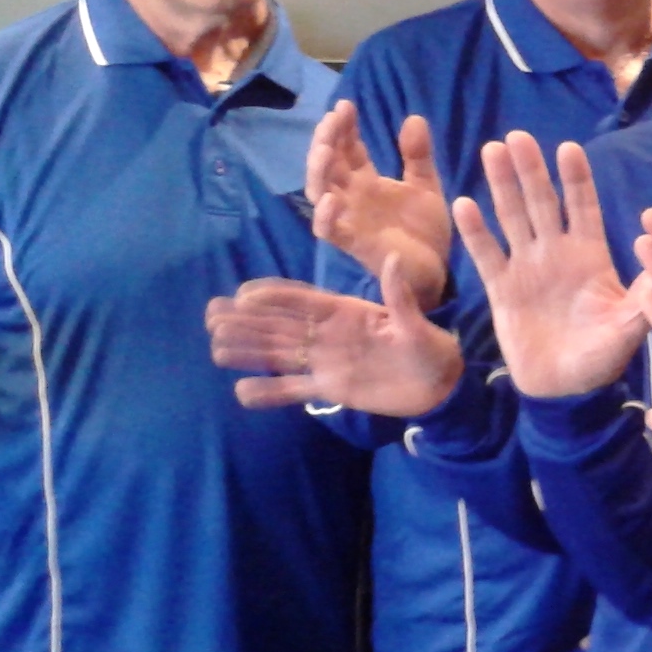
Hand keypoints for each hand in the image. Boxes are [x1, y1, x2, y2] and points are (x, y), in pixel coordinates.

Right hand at [206, 255, 463, 415]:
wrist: (439, 385)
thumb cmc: (431, 347)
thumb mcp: (416, 322)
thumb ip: (398, 296)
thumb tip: (393, 258)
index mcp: (345, 312)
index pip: (301, 300)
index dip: (272, 296)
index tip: (242, 295)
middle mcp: (328, 334)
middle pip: (280, 325)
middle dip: (247, 321)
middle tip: (212, 318)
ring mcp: (326, 361)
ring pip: (279, 354)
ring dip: (249, 351)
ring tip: (216, 349)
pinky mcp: (331, 388)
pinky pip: (294, 390)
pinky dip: (270, 392)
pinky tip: (241, 392)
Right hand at [307, 100, 453, 302]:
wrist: (438, 271)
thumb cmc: (424, 231)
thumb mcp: (425, 186)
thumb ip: (417, 156)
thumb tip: (414, 117)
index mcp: (366, 182)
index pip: (347, 149)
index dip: (343, 128)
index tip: (346, 106)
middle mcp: (352, 198)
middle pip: (327, 165)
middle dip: (325, 141)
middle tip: (333, 119)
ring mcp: (350, 220)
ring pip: (320, 192)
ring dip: (318, 171)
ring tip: (325, 149)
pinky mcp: (355, 245)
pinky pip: (331, 232)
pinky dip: (327, 217)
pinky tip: (332, 199)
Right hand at [452, 134, 647, 398]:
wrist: (565, 388)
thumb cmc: (603, 356)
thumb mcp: (628, 327)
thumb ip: (643, 298)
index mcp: (590, 257)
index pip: (582, 208)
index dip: (575, 180)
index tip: (568, 148)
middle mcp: (556, 254)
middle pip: (542, 203)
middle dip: (532, 171)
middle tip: (519, 136)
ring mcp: (527, 268)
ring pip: (513, 218)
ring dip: (503, 185)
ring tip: (493, 150)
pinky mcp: (501, 289)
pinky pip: (487, 254)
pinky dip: (476, 231)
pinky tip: (464, 203)